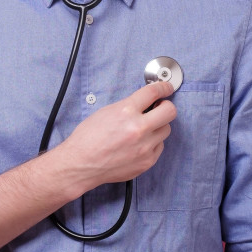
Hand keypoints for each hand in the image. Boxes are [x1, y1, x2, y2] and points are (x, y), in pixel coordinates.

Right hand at [57, 81, 176, 191]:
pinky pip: (159, 146)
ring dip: (158, 126)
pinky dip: (152, 143)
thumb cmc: (88, 138)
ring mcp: (144, 147)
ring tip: (144, 129)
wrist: (81, 164)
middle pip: (170, 111)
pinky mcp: (147, 161)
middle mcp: (138, 129)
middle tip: (160, 108)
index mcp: (126, 111)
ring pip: (166, 130)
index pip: (154, 92)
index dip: (163, 87)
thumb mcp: (106, 112)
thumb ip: (129, 106)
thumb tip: (146, 102)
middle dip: (166, 107)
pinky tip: (139, 143)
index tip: (166, 88)